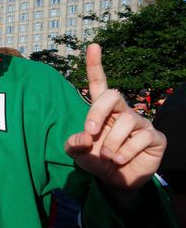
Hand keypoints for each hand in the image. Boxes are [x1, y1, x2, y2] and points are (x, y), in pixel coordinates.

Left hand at [64, 43, 165, 188]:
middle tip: (90, 132)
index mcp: (102, 111)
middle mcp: (122, 112)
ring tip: (107, 156)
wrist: (117, 181)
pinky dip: (125, 152)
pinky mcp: (155, 137)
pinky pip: (140, 138)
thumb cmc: (96, 161)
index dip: (96, 65)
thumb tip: (84, 136)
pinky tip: (119, 160)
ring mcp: (140, 123)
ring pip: (126, 120)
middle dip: (97, 112)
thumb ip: (74, 144)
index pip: (100, 83)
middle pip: (112, 95)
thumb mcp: (78, 154)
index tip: (94, 46)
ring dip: (111, 142)